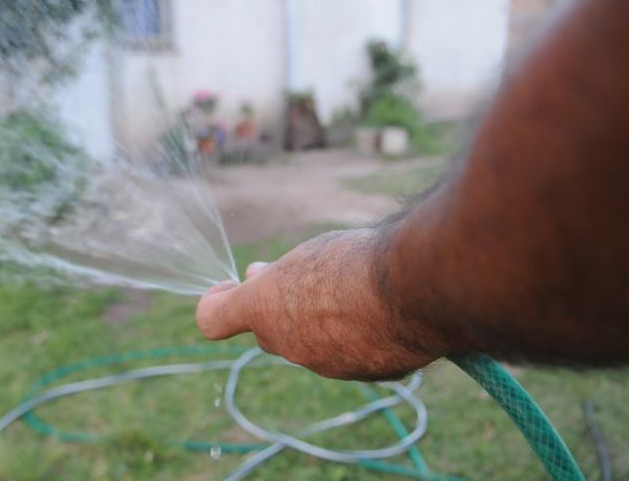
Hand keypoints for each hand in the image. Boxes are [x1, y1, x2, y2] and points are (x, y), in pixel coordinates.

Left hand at [195, 229, 443, 380]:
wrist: (416, 291)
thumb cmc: (359, 262)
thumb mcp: (308, 254)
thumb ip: (279, 275)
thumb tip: (255, 275)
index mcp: (264, 308)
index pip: (213, 319)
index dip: (216, 301)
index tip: (230, 286)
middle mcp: (288, 345)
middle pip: (271, 329)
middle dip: (278, 306)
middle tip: (296, 275)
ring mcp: (327, 364)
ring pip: (313, 342)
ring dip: (321, 319)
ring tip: (352, 287)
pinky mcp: (366, 373)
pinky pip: (352, 352)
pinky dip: (359, 334)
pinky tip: (382, 310)